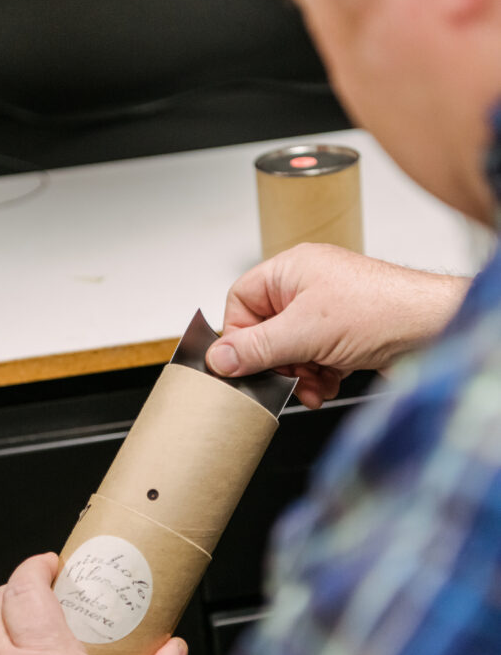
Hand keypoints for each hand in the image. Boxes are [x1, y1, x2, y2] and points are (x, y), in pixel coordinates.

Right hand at [206, 243, 468, 407]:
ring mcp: (326, 311)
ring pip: (289, 350)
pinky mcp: (343, 335)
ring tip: (314, 384)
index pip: (240, 301)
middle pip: (265, 331)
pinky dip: (318, 377)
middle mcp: (306, 286)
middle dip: (276, 362)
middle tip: (284, 379)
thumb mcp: (305, 332)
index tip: (244, 363)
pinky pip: (313, 359)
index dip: (239, 335)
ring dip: (298, 375)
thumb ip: (256, 348)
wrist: (434, 327)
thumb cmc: (383, 309)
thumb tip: (219, 358)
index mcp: (290, 270)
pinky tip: (330, 384)